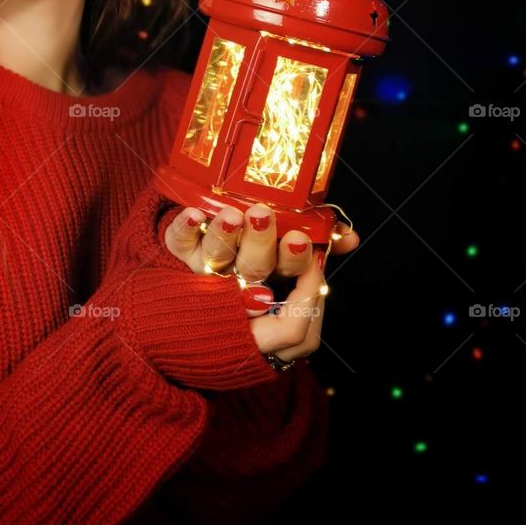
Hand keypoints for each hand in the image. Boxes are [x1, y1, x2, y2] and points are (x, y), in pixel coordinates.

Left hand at [163, 201, 358, 359]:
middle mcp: (236, 293)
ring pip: (216, 258)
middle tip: (264, 217)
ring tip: (233, 213)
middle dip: (263, 246)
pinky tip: (194, 213)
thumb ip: (319, 252)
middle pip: (253, 273)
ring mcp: (204, 277)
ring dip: (226, 234)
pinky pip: (177, 245)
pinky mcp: (175, 258)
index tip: (302, 241)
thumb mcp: (285, 276)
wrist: (175, 306)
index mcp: (268, 301)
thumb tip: (350, 237)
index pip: (291, 311)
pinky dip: (184, 228)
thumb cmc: (245, 282)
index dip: (300, 277)